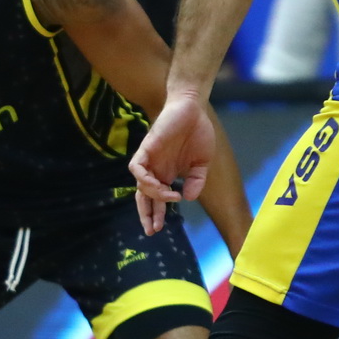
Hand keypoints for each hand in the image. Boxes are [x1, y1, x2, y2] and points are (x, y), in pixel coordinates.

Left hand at [128, 93, 216, 235]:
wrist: (193, 108)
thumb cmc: (198, 133)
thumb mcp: (202, 164)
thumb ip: (196, 181)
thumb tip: (187, 198)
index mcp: (167, 174)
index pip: (156, 199)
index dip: (155, 214)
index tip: (158, 229)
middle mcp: (156, 169)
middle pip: (143, 197)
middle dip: (146, 214)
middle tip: (152, 230)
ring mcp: (150, 159)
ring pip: (141, 185)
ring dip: (153, 195)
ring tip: (169, 197)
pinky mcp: (147, 148)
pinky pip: (137, 167)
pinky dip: (144, 179)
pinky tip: (158, 185)